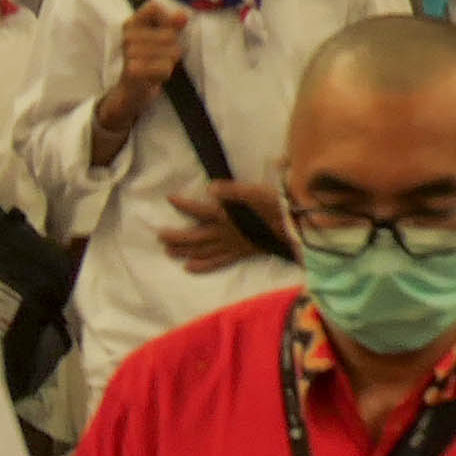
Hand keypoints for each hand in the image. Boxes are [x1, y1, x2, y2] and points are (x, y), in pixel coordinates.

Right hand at [109, 0, 194, 110]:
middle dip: (172, 48)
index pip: (153, 7)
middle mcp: (128, 36)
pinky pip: (165, 67)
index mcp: (131, 24)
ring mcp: (129, 53)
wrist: (131, 91)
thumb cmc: (149, 61)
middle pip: (170, 34)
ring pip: (171, 51)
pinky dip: (165, 73)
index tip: (165, 30)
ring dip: (169, 62)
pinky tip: (154, 76)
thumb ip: (173, 24)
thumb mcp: (161, 38)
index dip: (167, 19)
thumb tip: (183, 15)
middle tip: (159, 57)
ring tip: (156, 66)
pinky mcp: (133, 70)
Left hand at [158, 178, 283, 270]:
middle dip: (175, 236)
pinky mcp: (240, 253)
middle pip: (194, 237)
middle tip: (159, 236)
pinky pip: (218, 262)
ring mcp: (231, 245)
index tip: (169, 199)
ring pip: (202, 250)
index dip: (183, 204)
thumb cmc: (278, 206)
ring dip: (183, 251)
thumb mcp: (257, 192)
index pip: (198, 210)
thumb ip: (232, 190)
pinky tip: (189, 267)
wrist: (295, 228)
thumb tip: (210, 187)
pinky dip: (203, 265)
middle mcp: (224, 233)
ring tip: (168, 251)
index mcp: (226, 216)